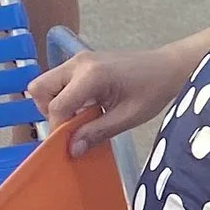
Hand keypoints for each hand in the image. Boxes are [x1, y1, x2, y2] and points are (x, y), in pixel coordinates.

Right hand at [31, 39, 201, 150]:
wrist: (169, 67)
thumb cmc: (154, 90)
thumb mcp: (128, 117)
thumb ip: (97, 132)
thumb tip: (72, 149)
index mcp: (92, 75)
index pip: (56, 106)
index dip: (59, 128)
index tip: (70, 142)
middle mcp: (79, 63)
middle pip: (39, 88)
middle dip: (48, 111)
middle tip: (72, 125)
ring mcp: (80, 60)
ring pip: (46, 84)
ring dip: (56, 103)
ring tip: (82, 116)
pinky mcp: (83, 62)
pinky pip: (60, 80)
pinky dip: (65, 96)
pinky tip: (88, 106)